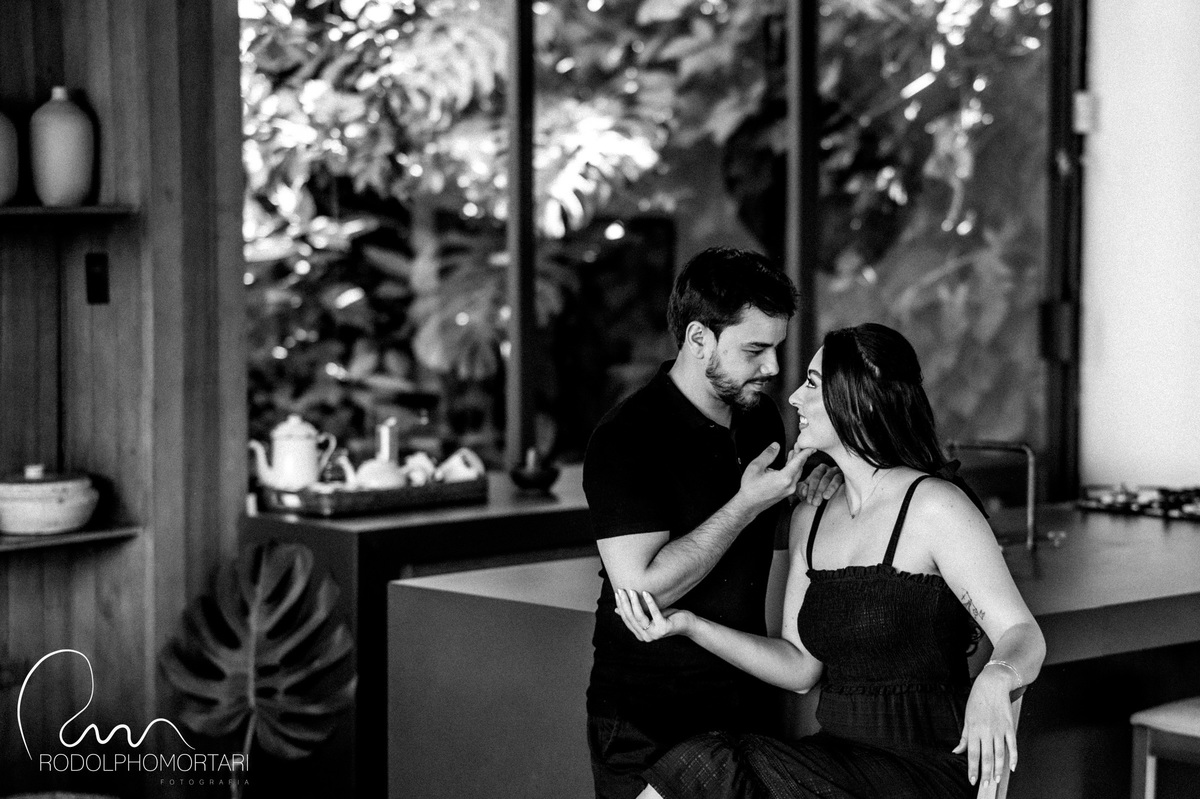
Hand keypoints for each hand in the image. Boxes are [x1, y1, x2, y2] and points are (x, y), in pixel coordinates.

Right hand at [613, 588, 692, 642]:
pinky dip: (649, 602)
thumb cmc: (667, 617)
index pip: (626, 619)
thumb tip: (615, 610)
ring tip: (632, 590)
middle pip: (631, 618)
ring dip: (634, 602)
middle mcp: (645, 637)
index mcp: (640, 634)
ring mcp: (654, 634)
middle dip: (625, 602)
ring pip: (639, 617)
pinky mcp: (663, 628)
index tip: (617, 593)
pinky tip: (646, 592)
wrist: (686, 623)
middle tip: (621, 590)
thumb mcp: (648, 614)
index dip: (621, 606)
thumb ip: (634, 613)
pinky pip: (654, 613)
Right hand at [738, 442, 812, 514]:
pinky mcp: (786, 493)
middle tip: (798, 446)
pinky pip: (793, 478)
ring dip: (796, 462)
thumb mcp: (756, 467)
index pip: (798, 462)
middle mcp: (789, 485)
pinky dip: (793, 469)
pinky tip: (789, 464)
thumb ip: (768, 455)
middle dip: (800, 455)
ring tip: (794, 452)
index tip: (811, 447)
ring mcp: (789, 490)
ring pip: (797, 473)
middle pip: (800, 467)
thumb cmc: (750, 488)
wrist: (748, 504)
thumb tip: (776, 446)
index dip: (805, 453)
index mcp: (784, 478)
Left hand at [796, 462, 842, 506]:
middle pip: (825, 479)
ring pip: (835, 479)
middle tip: (816, 503)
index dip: (811, 490)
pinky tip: (838, 494)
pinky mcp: (848, 479)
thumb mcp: (806, 490)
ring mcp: (841, 473)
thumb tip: (804, 491)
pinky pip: (845, 482)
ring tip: (825, 497)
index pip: (815, 478)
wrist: (831, 498)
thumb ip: (801, 490)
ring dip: (830, 488)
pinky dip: (840, 487)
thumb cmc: (815, 492)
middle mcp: (831, 469)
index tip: (809, 501)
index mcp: (820, 469)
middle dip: (819, 491)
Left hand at [953, 667, 1018, 788]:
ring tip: (997, 780)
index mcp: (973, 729)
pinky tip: (1011, 768)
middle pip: (987, 757)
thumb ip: (964, 737)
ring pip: (1000, 754)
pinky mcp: (1010, 727)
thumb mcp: (966, 718)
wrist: (992, 684)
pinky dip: (1013, 757)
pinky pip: (1013, 745)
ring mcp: (1000, 730)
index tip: (973, 780)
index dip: (973, 768)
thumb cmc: (977, 700)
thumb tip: (956, 751)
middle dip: (986, 773)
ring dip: (999, 769)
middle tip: (986, 785)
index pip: (972, 754)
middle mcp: (986, 731)